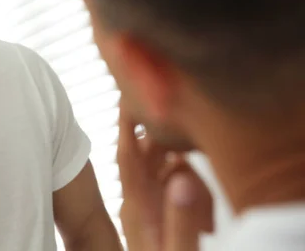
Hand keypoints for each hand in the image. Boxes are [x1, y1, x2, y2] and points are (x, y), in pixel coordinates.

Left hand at [117, 100, 212, 250]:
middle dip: (151, 127)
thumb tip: (184, 176)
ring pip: (152, 166)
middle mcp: (136, 203)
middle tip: (162, 99)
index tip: (129, 93)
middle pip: (140, 155)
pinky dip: (171, 167)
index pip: (127, 154)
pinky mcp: (153, 217)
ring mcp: (144, 209)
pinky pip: (160, 183)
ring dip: (163, 146)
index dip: (127, 122)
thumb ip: (182, 218)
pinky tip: (181, 161)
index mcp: (137, 206)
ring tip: (174, 124)